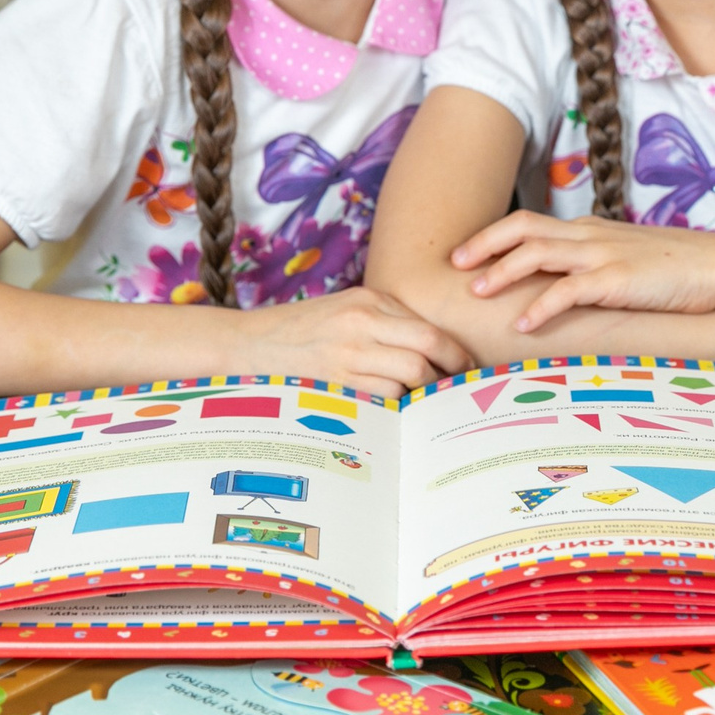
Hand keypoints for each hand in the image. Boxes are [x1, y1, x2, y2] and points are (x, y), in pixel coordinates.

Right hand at [230, 288, 471, 399]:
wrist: (248, 345)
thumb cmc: (302, 330)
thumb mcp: (346, 308)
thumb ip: (387, 321)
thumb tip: (436, 349)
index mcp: (368, 302)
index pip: (429, 329)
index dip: (456, 353)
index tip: (466, 367)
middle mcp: (360, 324)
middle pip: (427, 350)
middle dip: (450, 372)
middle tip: (458, 388)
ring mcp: (346, 355)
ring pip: (409, 378)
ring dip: (422, 394)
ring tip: (425, 402)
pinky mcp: (334, 384)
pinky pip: (382, 400)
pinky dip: (396, 408)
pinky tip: (394, 412)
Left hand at [453, 211, 714, 333]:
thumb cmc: (675, 269)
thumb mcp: (627, 259)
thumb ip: (595, 266)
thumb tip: (565, 285)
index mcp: (589, 230)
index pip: (529, 223)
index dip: (492, 236)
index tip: (463, 254)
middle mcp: (589, 236)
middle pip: (522, 230)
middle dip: (483, 246)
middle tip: (454, 267)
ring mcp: (602, 255)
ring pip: (537, 254)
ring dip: (501, 272)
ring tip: (475, 291)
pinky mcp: (617, 280)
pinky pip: (569, 290)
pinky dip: (541, 305)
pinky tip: (522, 322)